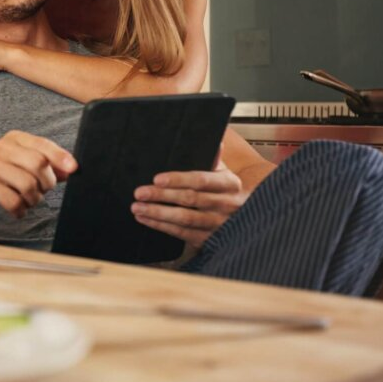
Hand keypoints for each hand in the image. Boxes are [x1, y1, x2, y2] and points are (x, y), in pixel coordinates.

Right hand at [0, 131, 76, 219]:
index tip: (74, 169)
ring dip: (34, 199)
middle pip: (38, 164)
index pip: (42, 145)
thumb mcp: (21, 165)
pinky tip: (17, 210)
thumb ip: (46, 165)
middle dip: (46, 183)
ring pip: (28, 185)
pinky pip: (13, 200)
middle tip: (41, 191)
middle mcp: (1, 148)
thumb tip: (70, 169)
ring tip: (28, 201)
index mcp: (14, 139)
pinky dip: (21, 210)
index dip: (60, 157)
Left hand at [130, 160, 248, 248]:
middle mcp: (227, 204)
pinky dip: (161, 226)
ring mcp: (219, 224)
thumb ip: (213, 159)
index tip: (157, 179)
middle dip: (162, 196)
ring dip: (158, 213)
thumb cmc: (225, 191)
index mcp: (229, 184)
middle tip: (140, 193)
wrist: (244, 220)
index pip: (201, 180)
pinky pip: (183, 233)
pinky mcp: (209, 239)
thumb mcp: (223, 173)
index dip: (178, 179)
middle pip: (190, 199)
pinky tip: (146, 219)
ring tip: (138, 208)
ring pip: (185, 219)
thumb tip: (214, 142)